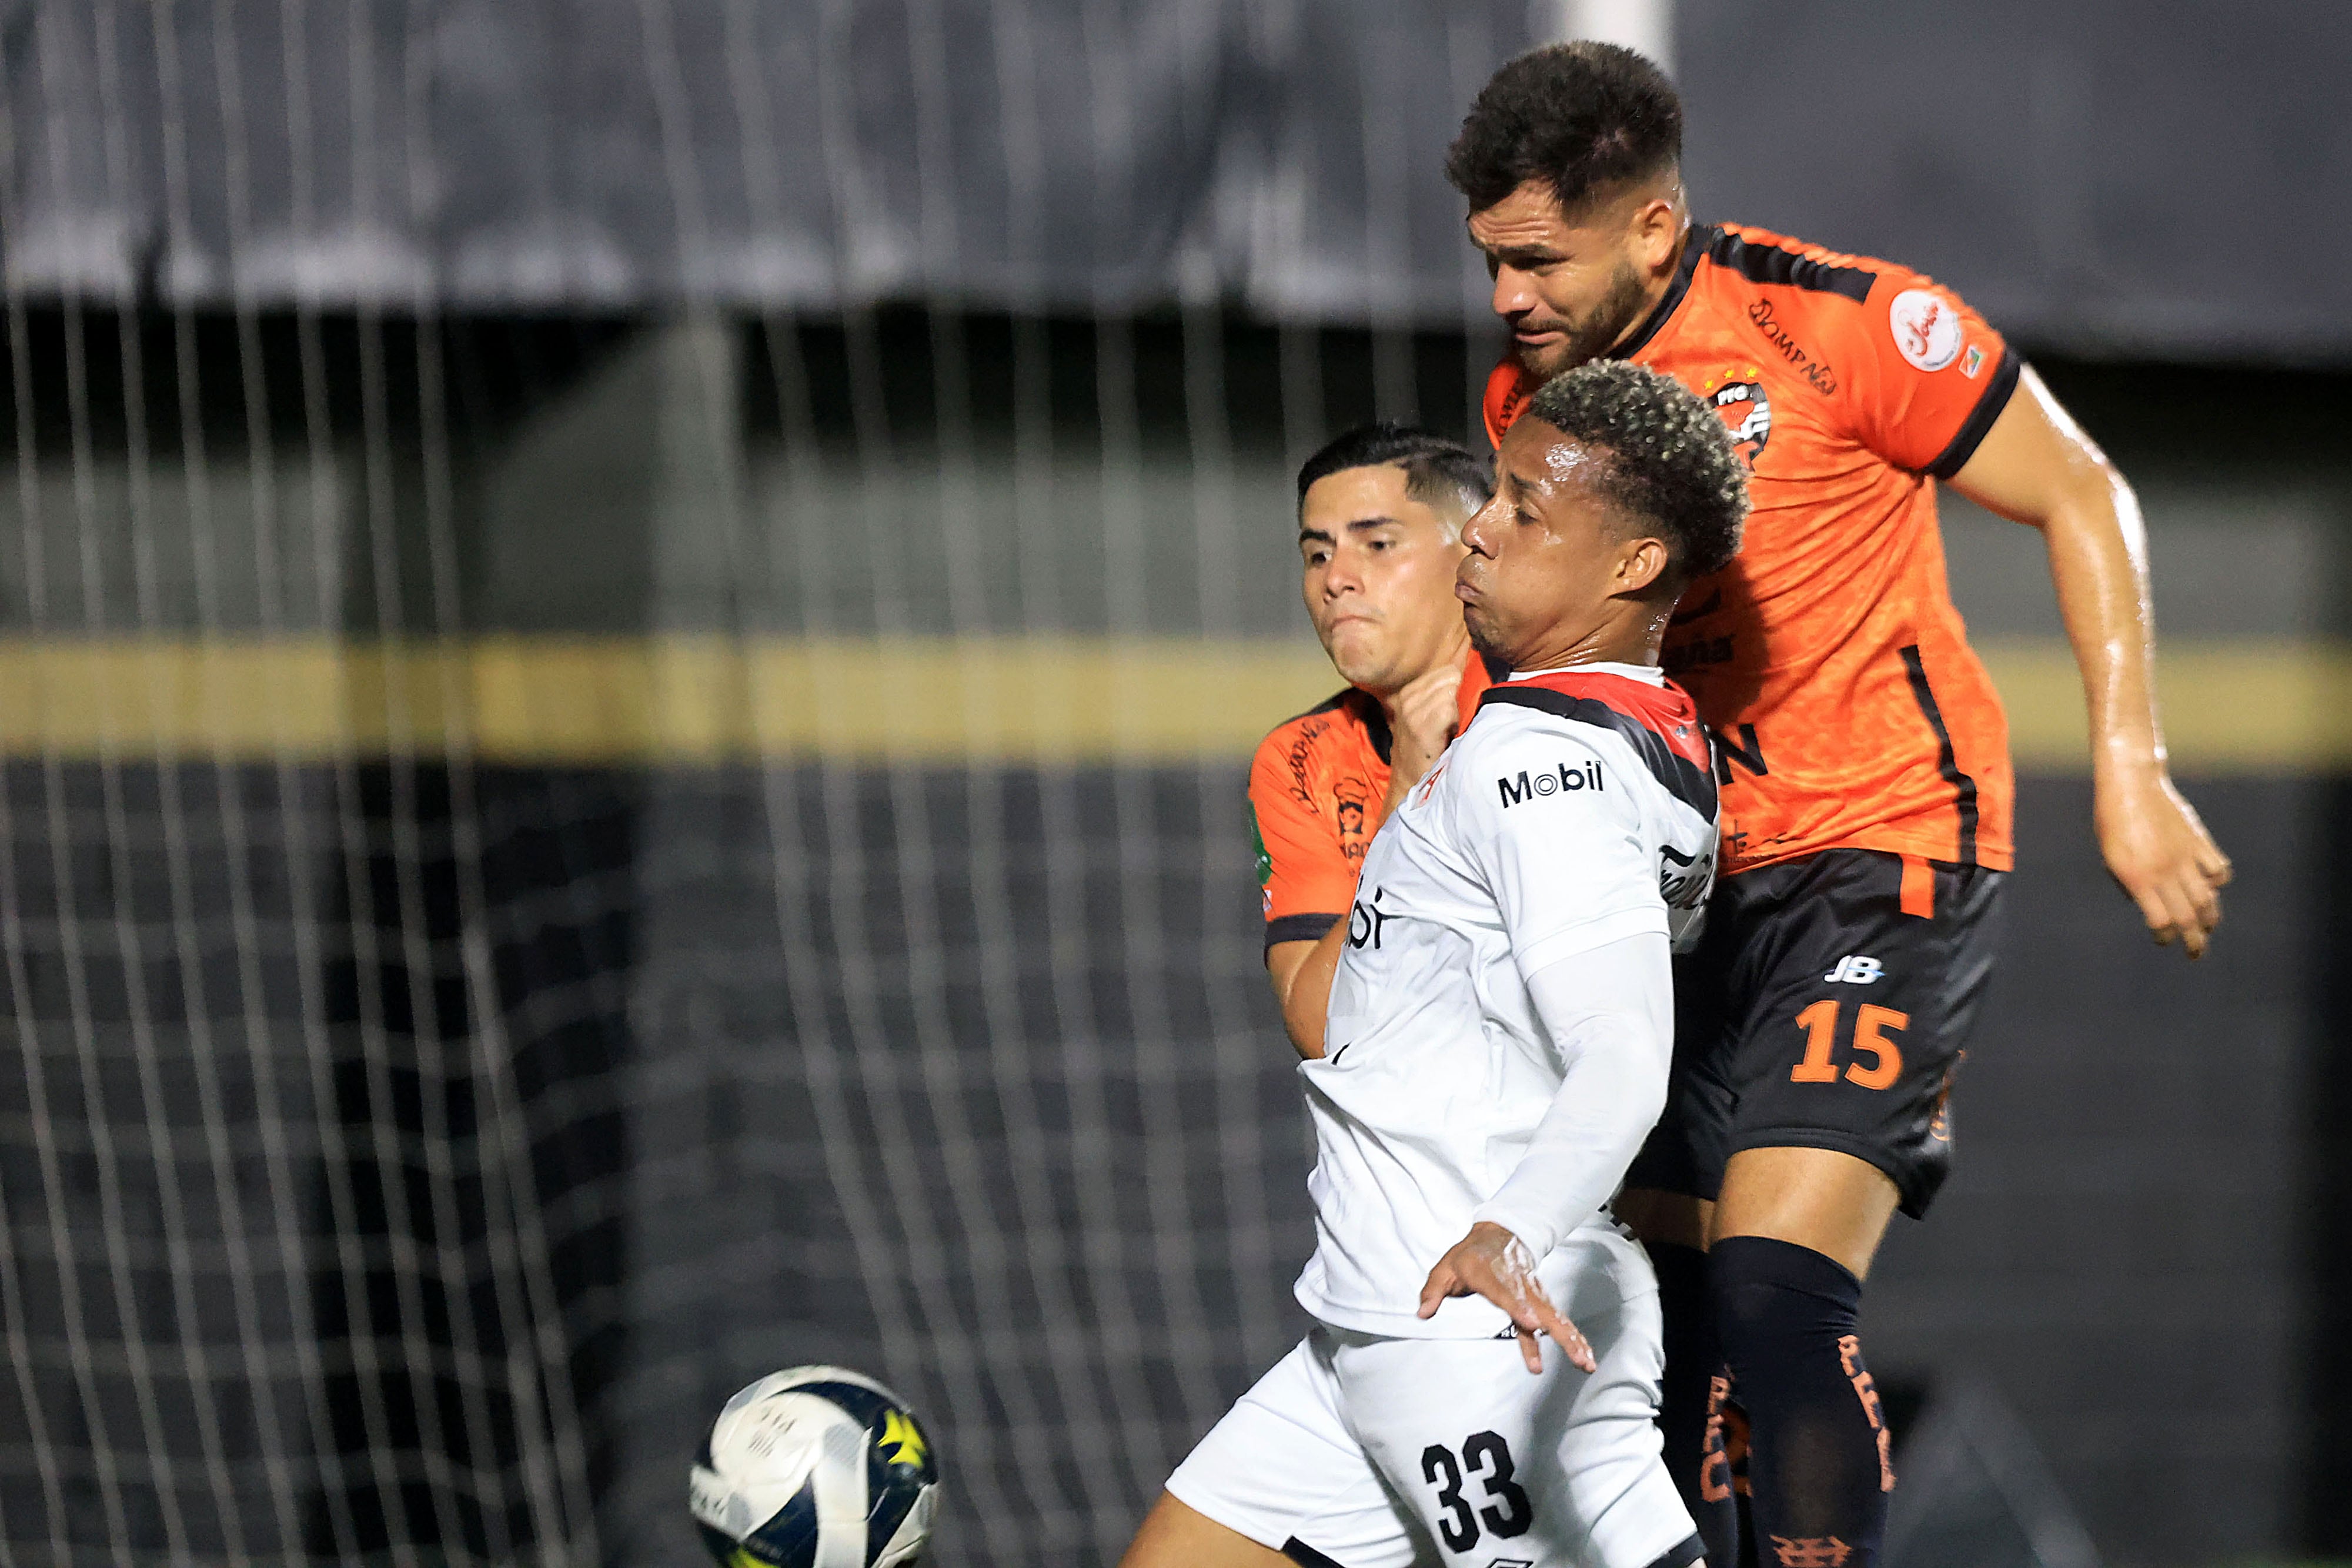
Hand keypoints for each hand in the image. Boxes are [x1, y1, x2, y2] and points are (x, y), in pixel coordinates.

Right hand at [1381, 665, 1463, 811]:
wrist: (1409, 778)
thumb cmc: (1425, 746)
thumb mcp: (1425, 713)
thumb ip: (1440, 692)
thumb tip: (1461, 674)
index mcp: (1408, 691)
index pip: (1445, 671)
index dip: (1454, 690)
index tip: (1445, 711)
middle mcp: (1407, 698)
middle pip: (1450, 678)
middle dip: (1454, 698)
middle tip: (1445, 722)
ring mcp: (1412, 712)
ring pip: (1450, 693)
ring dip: (1454, 712)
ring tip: (1444, 730)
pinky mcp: (1421, 726)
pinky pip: (1448, 709)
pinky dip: (1453, 723)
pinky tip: (1446, 735)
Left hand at [1416, 1222, 1593, 1374]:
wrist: (1501, 1234)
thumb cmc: (1470, 1255)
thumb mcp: (1445, 1268)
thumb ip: (1433, 1290)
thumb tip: (1422, 1312)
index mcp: (1490, 1275)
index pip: (1504, 1292)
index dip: (1517, 1306)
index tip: (1530, 1322)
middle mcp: (1517, 1286)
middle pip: (1539, 1310)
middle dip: (1557, 1333)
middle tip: (1573, 1355)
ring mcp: (1532, 1294)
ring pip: (1554, 1318)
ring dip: (1571, 1341)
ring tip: (1586, 1364)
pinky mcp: (1540, 1302)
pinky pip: (1557, 1322)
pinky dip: (1572, 1338)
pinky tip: (1584, 1357)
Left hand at [2093, 763, 2230, 958]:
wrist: (2131, 784)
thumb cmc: (2112, 820)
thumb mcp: (2110, 855)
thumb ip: (2126, 882)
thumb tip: (2142, 903)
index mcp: (2138, 878)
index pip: (2162, 922)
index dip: (2164, 936)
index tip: (2163, 939)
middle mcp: (2165, 872)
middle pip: (2188, 917)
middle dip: (2194, 941)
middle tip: (2195, 954)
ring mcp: (2185, 857)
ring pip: (2208, 898)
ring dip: (2210, 918)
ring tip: (2207, 928)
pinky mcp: (2199, 842)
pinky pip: (2218, 870)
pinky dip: (2217, 882)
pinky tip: (2210, 886)